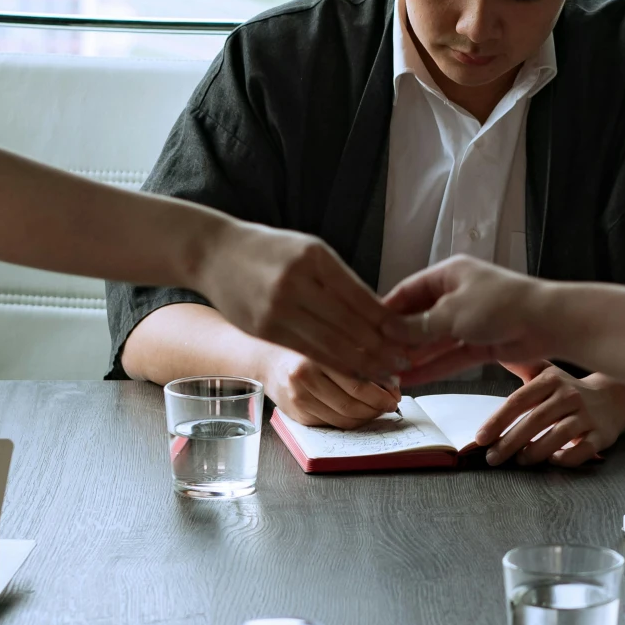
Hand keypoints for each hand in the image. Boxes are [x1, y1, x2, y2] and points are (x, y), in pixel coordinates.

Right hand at [195, 221, 399, 379]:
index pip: (362, 299)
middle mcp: (296, 282)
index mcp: (315, 257)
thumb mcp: (310, 250)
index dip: (388, 324)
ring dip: (361, 364)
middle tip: (403, 363)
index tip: (409, 338)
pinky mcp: (263, 329)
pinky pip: (306, 352)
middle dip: (380, 350)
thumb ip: (341, 281)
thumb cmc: (271, 250)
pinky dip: (333, 365)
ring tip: (384, 373)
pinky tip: (350, 372)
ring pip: (329, 345)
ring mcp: (276, 307)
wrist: (215, 253)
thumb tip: (381, 315)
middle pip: (348, 326)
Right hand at [263, 350, 403, 427]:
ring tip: (379, 408)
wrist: (268, 361)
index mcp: (316, 354)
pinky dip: (352, 420)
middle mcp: (304, 378)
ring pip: (344, 418)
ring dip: (367, 416)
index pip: (358, 381)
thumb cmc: (307, 348)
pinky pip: (333, 424)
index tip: (396, 392)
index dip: (382, 391)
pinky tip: (360, 412)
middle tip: (391, 403)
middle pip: (352, 403)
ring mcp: (299, 399)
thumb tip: (394, 377)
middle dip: (378, 406)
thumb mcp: (331, 342)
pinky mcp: (298, 416)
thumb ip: (360, 355)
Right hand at [382, 257, 556, 371]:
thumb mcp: (451, 313)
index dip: (386, 310)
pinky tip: (411, 381)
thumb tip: (387, 331)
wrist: (548, 321)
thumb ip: (418, 326)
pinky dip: (433, 367)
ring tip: (387, 374)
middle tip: (373, 357)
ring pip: (434, 341)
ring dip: (413, 357)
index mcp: (448, 274)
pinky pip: (450, 356)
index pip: (408, 291)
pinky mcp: (480, 343)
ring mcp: (468, 321)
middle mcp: (456, 295)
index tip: (364, 328)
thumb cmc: (500, 304)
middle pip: (419, 318)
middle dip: (398, 339)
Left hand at [472, 367, 624, 469]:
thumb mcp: (546, 374)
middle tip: (493, 458)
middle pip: (536, 420)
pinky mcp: (602, 434)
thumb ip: (521, 366)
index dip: (498, 420)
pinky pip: (584, 449)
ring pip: (559, 435)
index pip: (520, 400)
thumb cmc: (569, 389)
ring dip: (535, 451)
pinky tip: (553, 461)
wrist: (614, 397)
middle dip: (510, 442)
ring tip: (520, 460)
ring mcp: (588, 416)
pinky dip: (567, 458)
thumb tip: (495, 351)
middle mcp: (570, 396)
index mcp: (552, 380)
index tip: (481, 438)